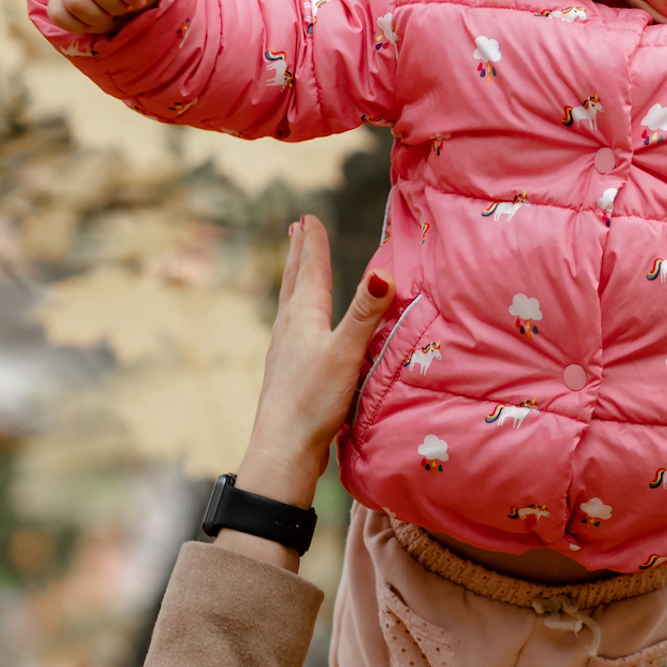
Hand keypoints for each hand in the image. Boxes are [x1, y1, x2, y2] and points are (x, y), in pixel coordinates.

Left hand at [215, 216, 390, 569]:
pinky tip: (300, 333)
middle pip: (294, 284)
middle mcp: (289, 331)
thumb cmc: (313, 401)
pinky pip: (293, 334)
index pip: (311, 272)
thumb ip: (365, 314)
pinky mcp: (287, 377)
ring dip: (296, 284)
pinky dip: (297, 318)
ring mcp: (284, 355)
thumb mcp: (345, 353)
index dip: (313, 244)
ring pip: (290, 308)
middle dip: (299, 256)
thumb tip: (382, 273)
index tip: (310, 217)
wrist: (283, 449)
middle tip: (296, 230)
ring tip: (297, 273)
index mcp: (303, 319)